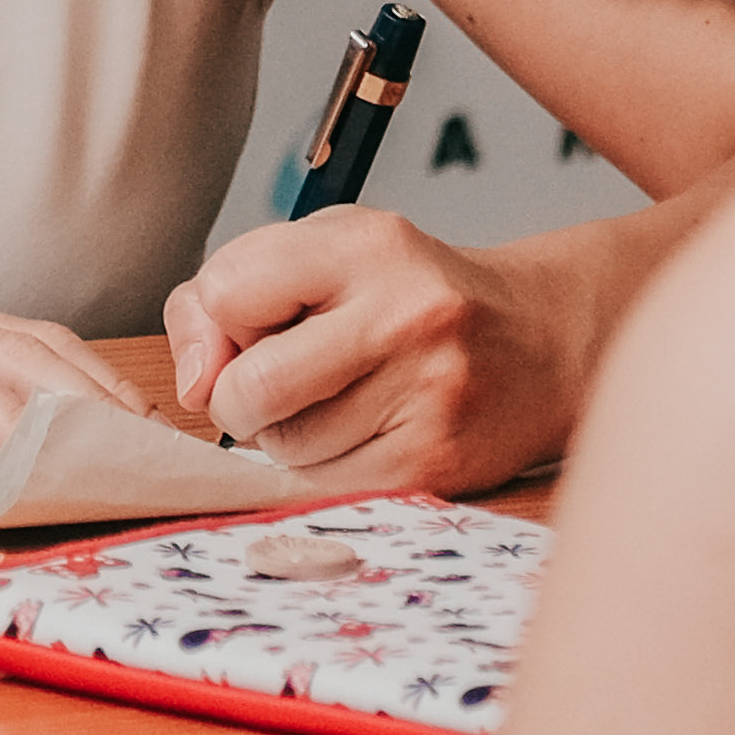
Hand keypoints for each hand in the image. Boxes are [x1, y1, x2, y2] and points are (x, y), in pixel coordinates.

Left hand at [166, 203, 573, 489]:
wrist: (541, 341)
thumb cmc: (407, 293)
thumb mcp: (322, 253)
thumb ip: (227, 291)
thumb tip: (192, 385)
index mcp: (365, 246)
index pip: (227, 292)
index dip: (221, 320)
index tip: (254, 325)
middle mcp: (404, 317)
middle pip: (251, 388)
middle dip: (237, 398)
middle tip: (272, 384)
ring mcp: (428, 396)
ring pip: (286, 449)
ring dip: (286, 436)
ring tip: (336, 401)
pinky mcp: (438, 464)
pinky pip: (328, 487)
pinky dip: (324, 469)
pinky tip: (362, 434)